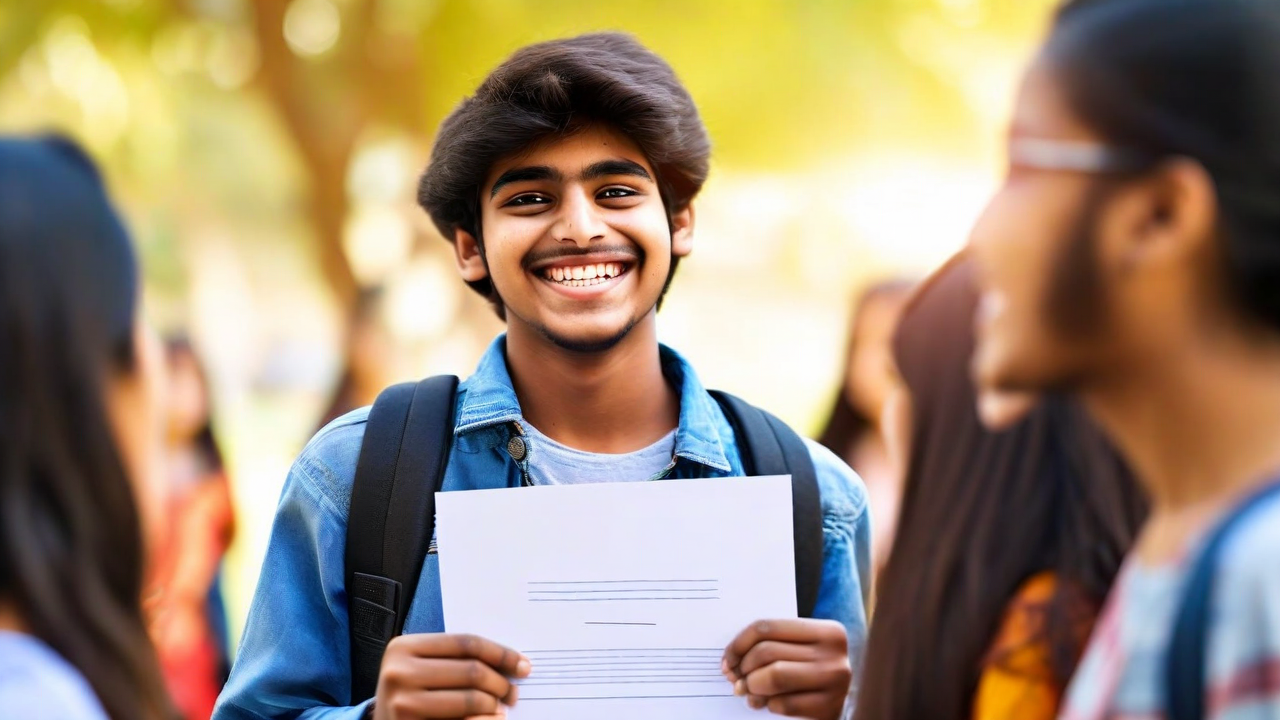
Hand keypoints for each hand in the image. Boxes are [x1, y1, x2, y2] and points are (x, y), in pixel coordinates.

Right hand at [373, 634, 530, 719]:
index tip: (522, 664)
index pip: (466, 643)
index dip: (500, 653)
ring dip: (494, 705)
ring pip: (471, 699)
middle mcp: (399, 673)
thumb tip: (513, 664)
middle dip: (501, 683)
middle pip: (472, 670)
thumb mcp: (423, 669)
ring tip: (500, 708)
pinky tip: (491, 719)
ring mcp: (402, 703)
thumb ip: (456, 660)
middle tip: (513, 693)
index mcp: (403, 647)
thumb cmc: (410, 694)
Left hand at [722, 619, 851, 719]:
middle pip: (767, 652)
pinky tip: (770, 704)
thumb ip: (772, 645)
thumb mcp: (799, 651)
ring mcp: (835, 682)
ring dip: (752, 687)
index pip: (767, 627)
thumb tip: (732, 663)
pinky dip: (769, 705)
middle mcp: (835, 654)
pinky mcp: (829, 709)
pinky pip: (783, 704)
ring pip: (773, 677)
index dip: (738, 644)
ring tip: (748, 691)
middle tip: (736, 679)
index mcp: (828, 631)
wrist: (843, 704)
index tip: (729, 659)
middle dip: (743, 668)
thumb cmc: (811, 673)